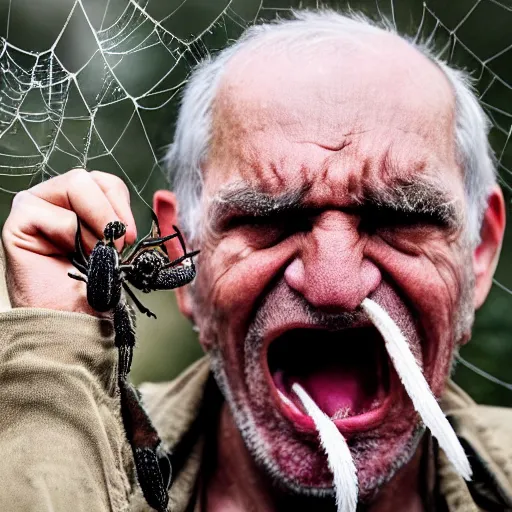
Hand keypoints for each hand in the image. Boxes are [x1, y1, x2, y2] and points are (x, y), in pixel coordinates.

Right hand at [2, 169, 136, 313]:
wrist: (72, 323)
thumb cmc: (94, 290)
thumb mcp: (116, 249)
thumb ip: (118, 221)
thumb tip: (135, 212)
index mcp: (80, 205)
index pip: (106, 183)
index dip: (122, 204)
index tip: (131, 236)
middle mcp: (56, 201)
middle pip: (91, 178)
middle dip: (111, 213)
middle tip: (117, 245)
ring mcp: (35, 208)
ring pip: (76, 185)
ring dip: (95, 225)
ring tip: (93, 254)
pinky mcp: (18, 223)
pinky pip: (56, 213)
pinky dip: (71, 236)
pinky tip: (69, 256)